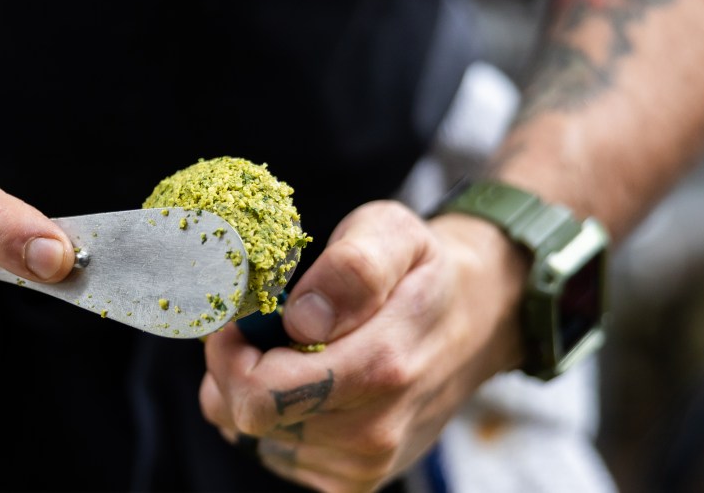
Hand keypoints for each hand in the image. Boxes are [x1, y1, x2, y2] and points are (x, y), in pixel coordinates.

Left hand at [200, 200, 527, 492]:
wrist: (474, 321)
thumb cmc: (421, 271)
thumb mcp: (394, 234)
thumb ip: (352, 268)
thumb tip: (301, 317)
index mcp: (381, 369)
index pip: (258, 394)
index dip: (229, 350)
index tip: (241, 313)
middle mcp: (373, 432)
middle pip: (246, 417)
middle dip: (237, 365)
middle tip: (264, 324)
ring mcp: (364, 463)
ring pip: (253, 434)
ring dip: (255, 387)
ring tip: (295, 348)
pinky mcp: (354, 479)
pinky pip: (274, 450)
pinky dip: (276, 414)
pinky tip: (308, 379)